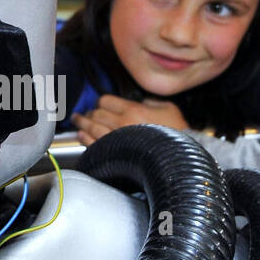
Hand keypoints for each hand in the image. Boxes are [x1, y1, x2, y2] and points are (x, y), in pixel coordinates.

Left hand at [72, 94, 189, 146]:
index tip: (100, 105)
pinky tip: (81, 136)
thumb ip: (152, 101)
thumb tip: (142, 101)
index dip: (101, 102)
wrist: (181, 159)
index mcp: (133, 110)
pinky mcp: (115, 154)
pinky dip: (85, 139)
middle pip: (96, 114)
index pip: (106, 100)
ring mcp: (116, 140)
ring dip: (82, 124)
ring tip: (78, 122)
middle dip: (90, 113)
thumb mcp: (168, 108)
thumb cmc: (178, 134)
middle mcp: (121, 123)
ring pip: (91, 128)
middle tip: (85, 113)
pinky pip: (93, 144)